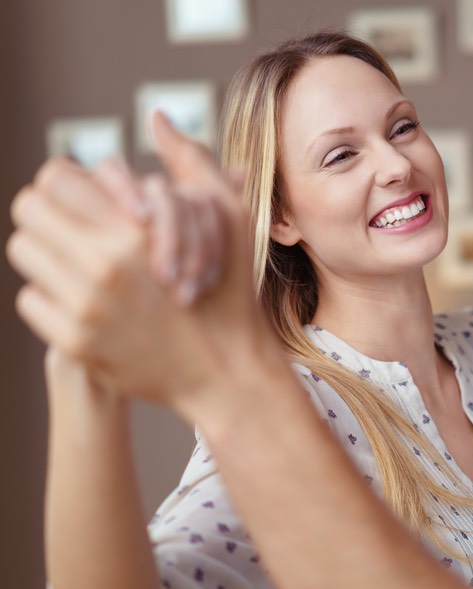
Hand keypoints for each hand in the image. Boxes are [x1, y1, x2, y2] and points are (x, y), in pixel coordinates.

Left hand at [7, 113, 270, 408]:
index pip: (55, 180)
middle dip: (51, 215)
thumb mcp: (227, 217)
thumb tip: (159, 117)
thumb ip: (191, 161)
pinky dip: (52, 298)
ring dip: (48, 254)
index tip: (85, 200)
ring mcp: (85, 309)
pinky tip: (86, 302)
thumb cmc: (232, 291)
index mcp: (136, 232)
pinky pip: (30, 301)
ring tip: (81, 263)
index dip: (65, 184)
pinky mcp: (75, 344)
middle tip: (76, 228)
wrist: (228, 372)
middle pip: (28, 213)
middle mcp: (103, 269)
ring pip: (25, 256)